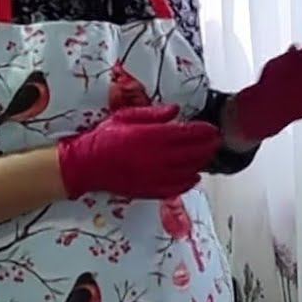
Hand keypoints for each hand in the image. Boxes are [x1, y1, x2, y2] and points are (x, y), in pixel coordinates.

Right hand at [56, 104, 221, 199]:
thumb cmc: (104, 137)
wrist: (84, 164)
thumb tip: (177, 110)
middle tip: (216, 142)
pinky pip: (176, 188)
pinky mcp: (149, 190)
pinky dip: (188, 182)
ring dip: (201, 163)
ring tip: (207, 156)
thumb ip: (154, 114)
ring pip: (188, 171)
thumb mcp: (126, 116)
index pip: (188, 134)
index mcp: (152, 137)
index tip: (213, 129)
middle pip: (193, 153)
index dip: (204, 132)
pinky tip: (193, 177)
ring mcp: (154, 176)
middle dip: (208, 147)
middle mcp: (157, 157)